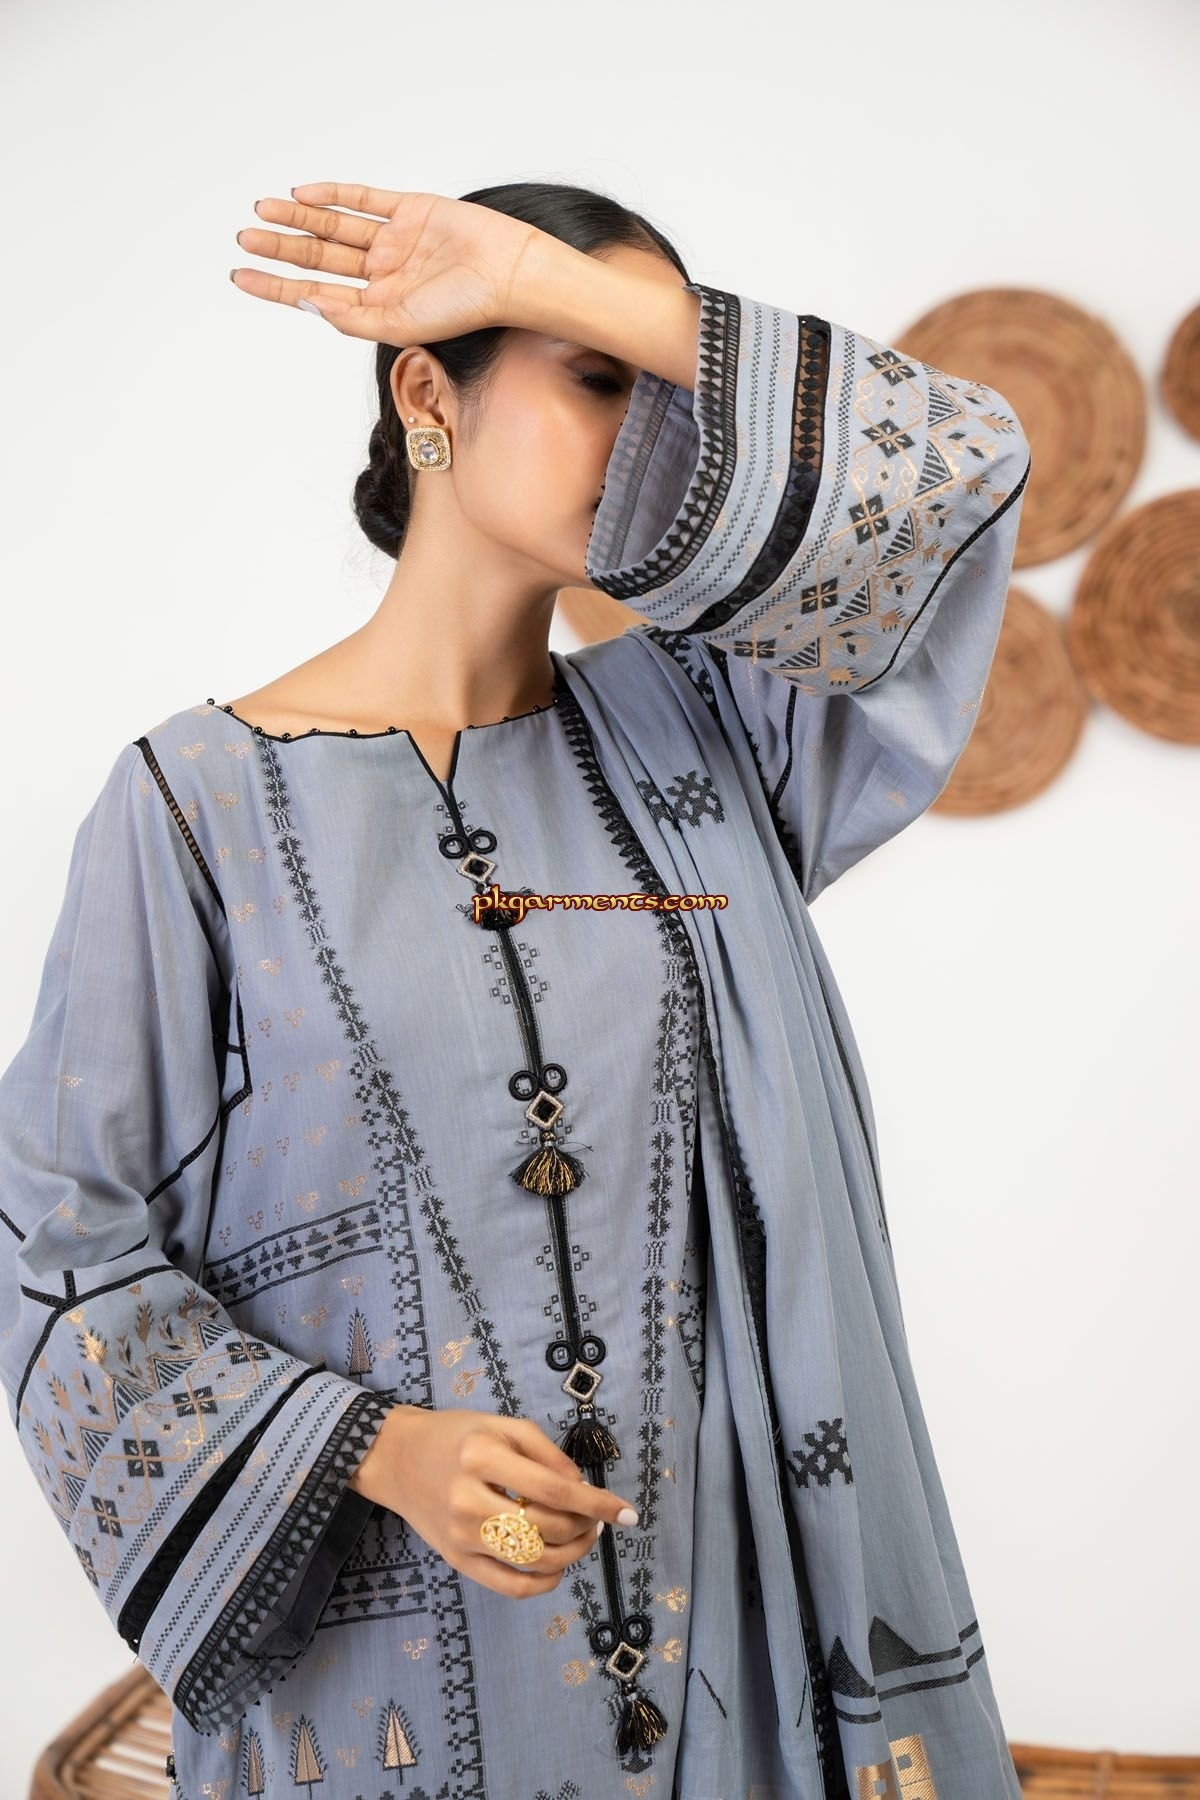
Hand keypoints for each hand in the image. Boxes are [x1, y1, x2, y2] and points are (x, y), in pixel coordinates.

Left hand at [229, 181, 566, 347]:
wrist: (509, 274)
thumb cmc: (465, 310)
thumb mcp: (400, 326)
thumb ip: (352, 318)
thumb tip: (307, 301)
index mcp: (378, 305)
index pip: (315, 293)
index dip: (277, 286)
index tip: (240, 277)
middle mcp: (382, 272)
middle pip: (319, 256)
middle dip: (280, 248)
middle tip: (244, 238)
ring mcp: (395, 238)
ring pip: (334, 226)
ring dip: (297, 217)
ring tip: (260, 211)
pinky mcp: (411, 209)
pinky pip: (363, 199)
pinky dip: (333, 195)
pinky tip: (303, 192)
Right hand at [350, 1403, 639, 1599]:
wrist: (397, 1458)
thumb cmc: (455, 1436)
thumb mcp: (501, 1425)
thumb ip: (546, 1453)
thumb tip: (582, 1488)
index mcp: (481, 1457)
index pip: (554, 1490)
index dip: (597, 1504)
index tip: (629, 1512)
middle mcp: (469, 1500)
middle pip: (547, 1528)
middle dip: (586, 1526)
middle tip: (598, 1516)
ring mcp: (462, 1537)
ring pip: (534, 1561)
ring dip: (572, 1553)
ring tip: (584, 1535)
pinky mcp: (457, 1561)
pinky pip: (510, 1586)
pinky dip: (544, 1582)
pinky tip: (559, 1566)